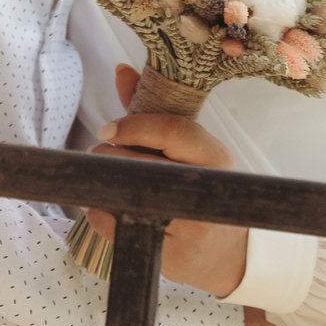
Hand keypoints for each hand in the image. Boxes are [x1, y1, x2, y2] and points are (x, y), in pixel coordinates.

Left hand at [86, 66, 249, 296]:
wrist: (227, 252)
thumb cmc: (204, 190)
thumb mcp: (190, 150)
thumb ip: (153, 111)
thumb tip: (121, 71)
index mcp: (214, 155)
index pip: (172, 130)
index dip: (134, 126)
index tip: (107, 130)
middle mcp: (207, 189)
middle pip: (145, 163)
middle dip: (112, 156)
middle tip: (98, 154)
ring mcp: (191, 224)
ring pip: (131, 196)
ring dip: (104, 184)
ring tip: (101, 178)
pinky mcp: (172, 254)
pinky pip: (121, 227)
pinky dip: (103, 214)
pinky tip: (106, 205)